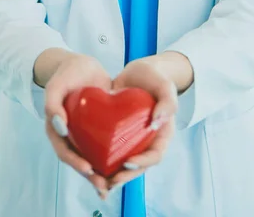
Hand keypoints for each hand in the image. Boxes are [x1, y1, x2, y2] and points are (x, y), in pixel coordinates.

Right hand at [42, 52, 111, 198]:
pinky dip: (111, 159)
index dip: (75, 161)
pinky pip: (104, 147)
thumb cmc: (67, 74)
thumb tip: (60, 127)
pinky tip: (123, 167)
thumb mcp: (56, 85)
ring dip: (101, 172)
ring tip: (113, 184)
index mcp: (57, 128)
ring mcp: (85, 134)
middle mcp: (70, 135)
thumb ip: (52, 103)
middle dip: (90, 175)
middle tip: (104, 185)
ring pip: (92, 157)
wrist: (84, 65)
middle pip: (79, 160)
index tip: (88, 167)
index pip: (64, 151)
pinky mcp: (99, 130)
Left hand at [103, 54, 189, 195]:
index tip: (128, 162)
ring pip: (121, 163)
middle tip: (109, 181)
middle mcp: (145, 141)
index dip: (143, 162)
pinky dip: (99, 160)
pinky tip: (86, 166)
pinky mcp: (115, 135)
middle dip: (124, 176)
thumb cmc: (155, 78)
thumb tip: (157, 121)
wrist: (138, 72)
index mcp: (160, 134)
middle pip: (137, 165)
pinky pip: (108, 151)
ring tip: (96, 181)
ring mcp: (130, 140)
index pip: (155, 155)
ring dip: (110, 174)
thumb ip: (168, 102)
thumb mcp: (165, 86)